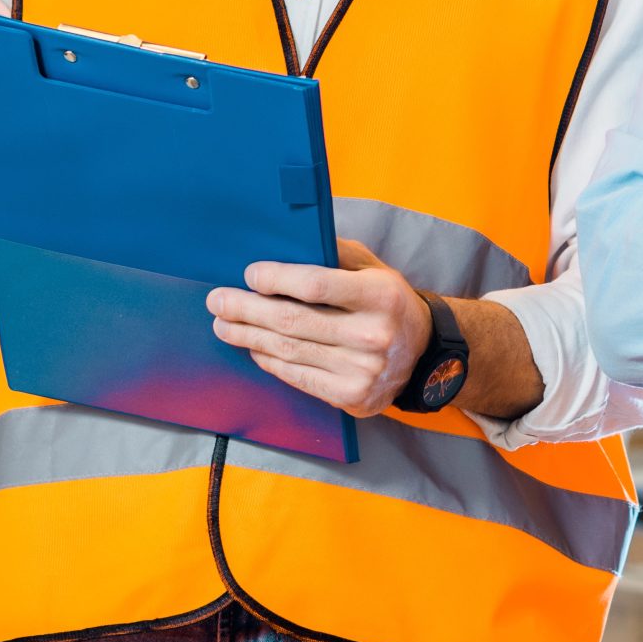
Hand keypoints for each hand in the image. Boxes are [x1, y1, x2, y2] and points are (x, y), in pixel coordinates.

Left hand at [207, 239, 433, 416]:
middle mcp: (372, 334)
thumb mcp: (374, 268)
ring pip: (289, 351)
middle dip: (247, 309)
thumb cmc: (390, 303)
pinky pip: (298, 377)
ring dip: (249, 336)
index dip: (276, 279)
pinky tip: (253, 348)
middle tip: (218, 301)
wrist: (424, 356)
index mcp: (379, 295)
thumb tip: (285, 245)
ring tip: (224, 325)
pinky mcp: (352, 396)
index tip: (249, 274)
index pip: (315, 285)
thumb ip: (335, 254)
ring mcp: (362, 370)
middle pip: (293, 321)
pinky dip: (269, 361)